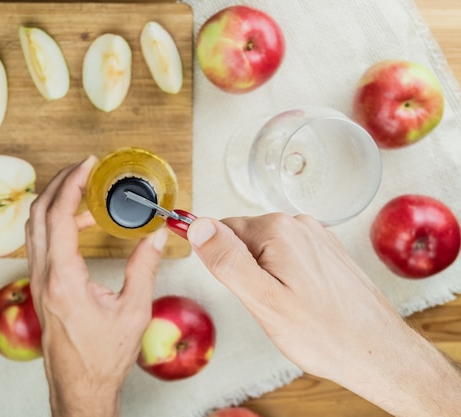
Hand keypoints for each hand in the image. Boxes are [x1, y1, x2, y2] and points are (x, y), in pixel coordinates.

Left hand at [25, 156, 168, 416]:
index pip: (60, 217)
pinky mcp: (42, 289)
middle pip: (39, 215)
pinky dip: (56, 225)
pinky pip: (41, 245)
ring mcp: (39, 283)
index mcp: (64, 280)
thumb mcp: (133, 311)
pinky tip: (81, 227)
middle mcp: (44, 278)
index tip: (87, 165)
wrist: (80, 387)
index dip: (72, 185)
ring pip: (36, 229)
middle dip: (58, 184)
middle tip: (82, 170)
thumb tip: (155, 237)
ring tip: (86, 194)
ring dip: (56, 204)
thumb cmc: (102, 357)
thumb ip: (144, 268)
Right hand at [187, 214, 460, 416]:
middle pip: (247, 239)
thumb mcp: (262, 300)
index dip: (226, 264)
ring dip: (268, 276)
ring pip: (268, 250)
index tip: (243, 289)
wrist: (377, 351)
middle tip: (267, 303)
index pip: (223, 231)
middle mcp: (300, 224)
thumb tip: (198, 225)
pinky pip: (291, 257)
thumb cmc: (323, 333)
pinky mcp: (328, 252)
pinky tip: (303, 301)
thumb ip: (227, 260)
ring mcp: (317, 237)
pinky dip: (289, 278)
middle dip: (248, 271)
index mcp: (278, 229)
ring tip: (288, 306)